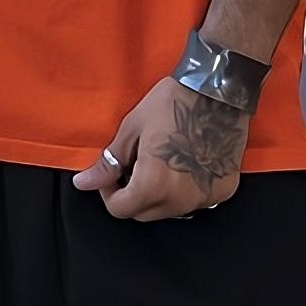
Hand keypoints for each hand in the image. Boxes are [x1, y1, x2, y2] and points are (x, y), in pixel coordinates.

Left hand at [72, 77, 249, 220]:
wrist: (217, 91)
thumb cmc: (171, 104)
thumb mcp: (132, 129)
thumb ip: (109, 163)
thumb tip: (83, 183)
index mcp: (153, 185)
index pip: (120, 210)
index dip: (109, 192)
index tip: (113, 173)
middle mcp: (181, 200)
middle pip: (144, 214)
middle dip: (132, 195)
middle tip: (134, 165)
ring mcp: (205, 198)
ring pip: (169, 210)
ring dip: (157, 194)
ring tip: (159, 162)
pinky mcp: (223, 192)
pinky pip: (194, 202)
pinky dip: (183, 190)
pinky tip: (184, 164)